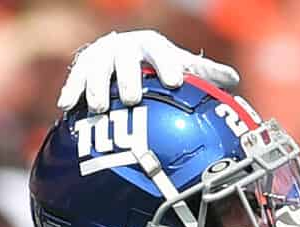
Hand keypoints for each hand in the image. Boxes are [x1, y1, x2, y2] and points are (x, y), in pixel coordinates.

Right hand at [57, 30, 238, 111]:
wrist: (119, 54)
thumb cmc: (154, 64)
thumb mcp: (177, 63)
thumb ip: (203, 73)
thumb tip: (233, 80)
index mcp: (150, 45)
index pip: (160, 51)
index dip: (166, 64)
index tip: (173, 81)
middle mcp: (124, 47)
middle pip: (125, 60)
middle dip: (127, 78)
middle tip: (131, 98)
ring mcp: (101, 57)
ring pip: (96, 69)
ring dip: (95, 87)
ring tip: (97, 107)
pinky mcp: (82, 68)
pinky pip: (74, 79)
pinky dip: (70, 91)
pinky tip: (66, 107)